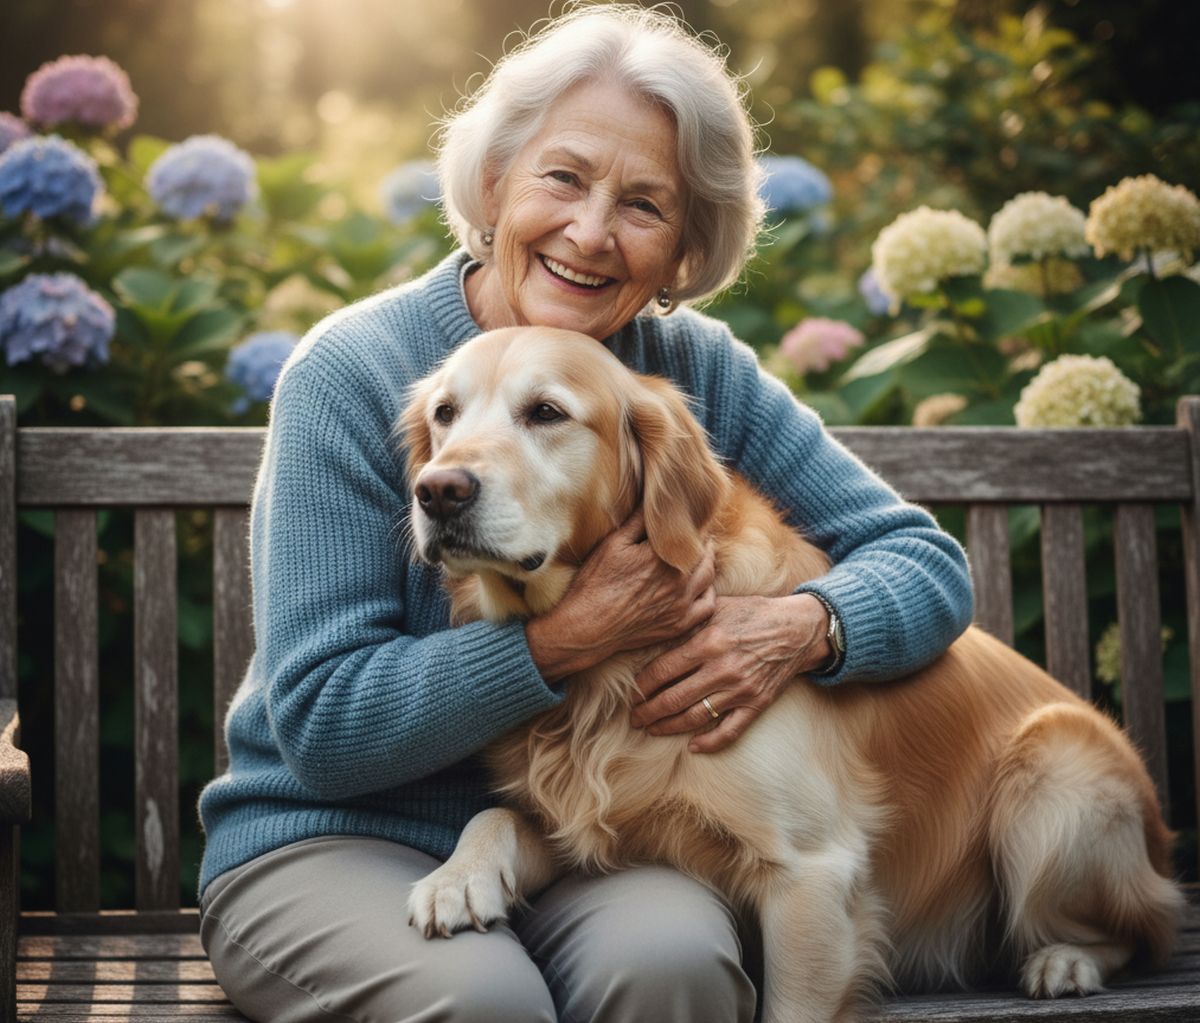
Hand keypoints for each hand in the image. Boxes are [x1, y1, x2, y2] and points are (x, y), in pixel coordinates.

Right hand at [526, 509, 715, 681]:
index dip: (693, 521)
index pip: (691, 531)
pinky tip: (699, 584)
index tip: (690, 516)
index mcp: (662, 555)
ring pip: (709, 575)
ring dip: (707, 561)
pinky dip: (708, 591)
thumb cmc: (595, 584)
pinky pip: (708, 604)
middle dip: (702, 539)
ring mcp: (682, 603)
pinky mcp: (680, 623)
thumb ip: (639, 521)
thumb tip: (654, 500)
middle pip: (704, 551)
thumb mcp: (613, 544)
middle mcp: (678, 579)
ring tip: (699, 553)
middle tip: (696, 532)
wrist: (587, 628)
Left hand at [629, 592, 830, 753]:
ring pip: (695, 717)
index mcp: (708, 642)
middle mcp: (721, 669)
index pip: (662, 670)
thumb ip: (689, 622)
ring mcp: (740, 690)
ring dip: (668, 727)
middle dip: (647, 712)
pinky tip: (692, 747)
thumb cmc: (753, 614)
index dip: (641, 686)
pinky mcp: (756, 704)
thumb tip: (655, 632)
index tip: (630, 693)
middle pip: (673, 699)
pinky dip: (709, 742)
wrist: (797, 629)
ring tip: (652, 730)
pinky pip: (730, 731)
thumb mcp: (718, 607)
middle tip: (633, 718)